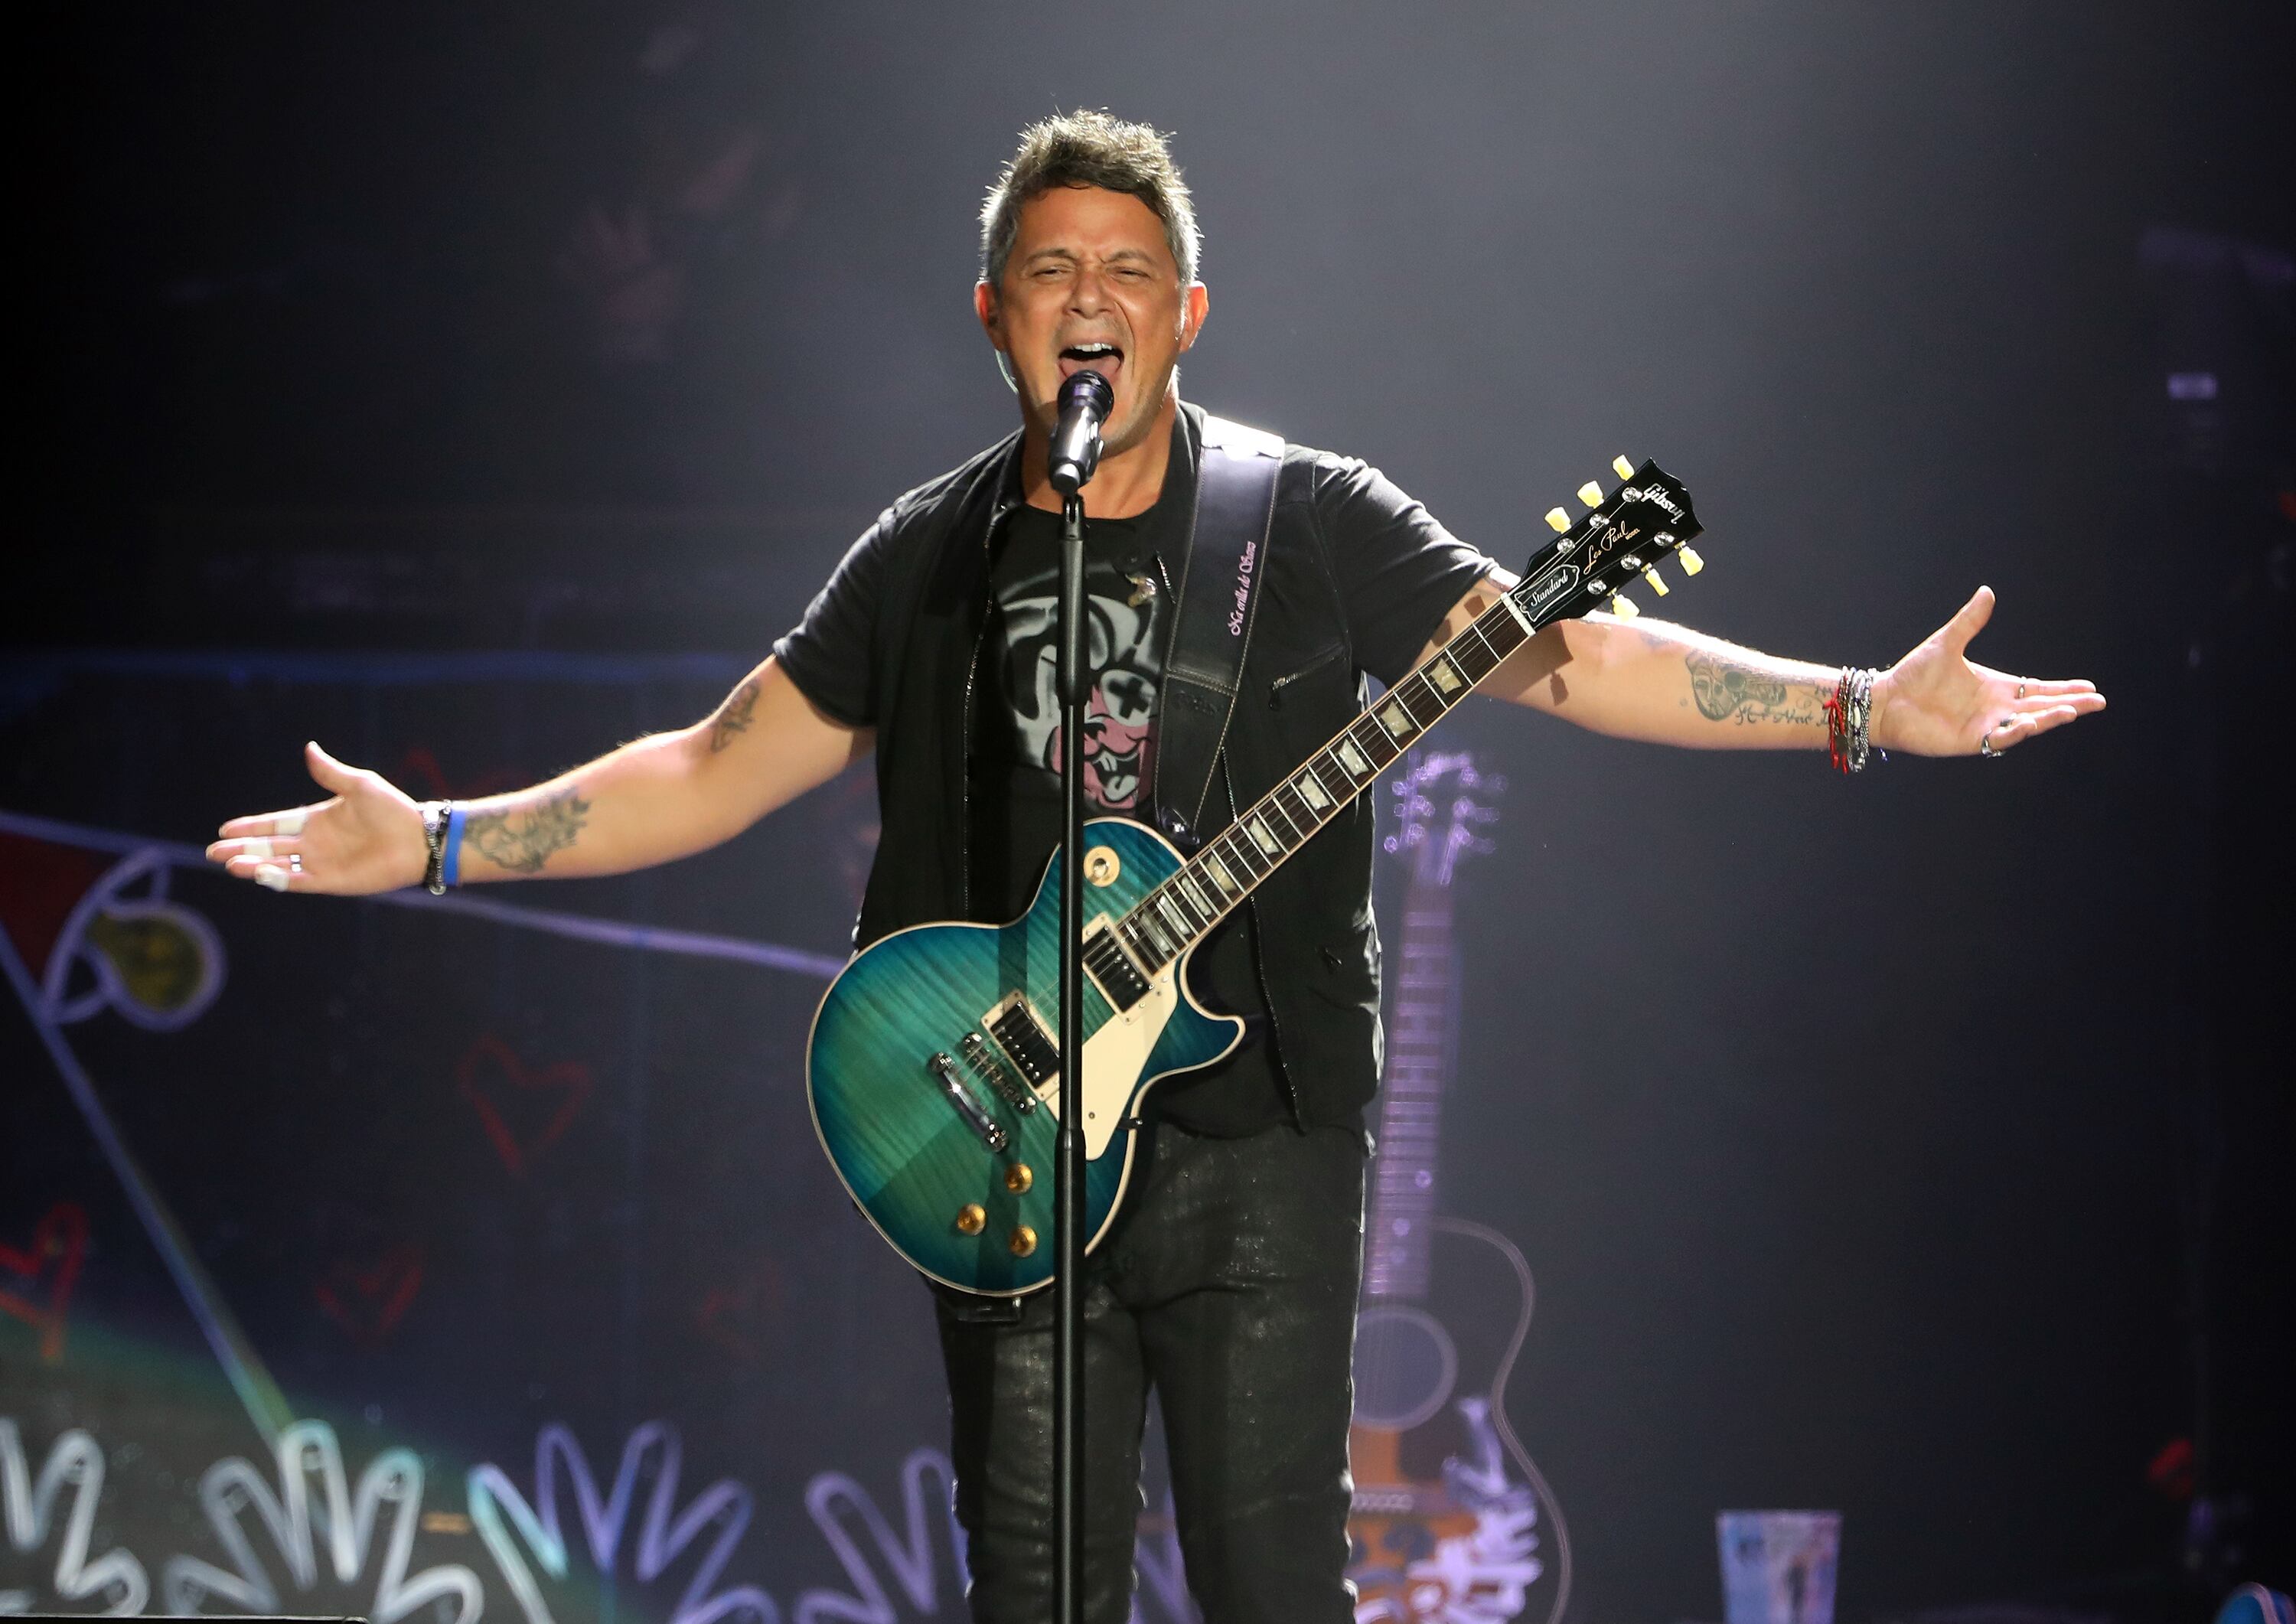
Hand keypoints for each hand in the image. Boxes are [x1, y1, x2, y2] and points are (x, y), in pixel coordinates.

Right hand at [205, 742, 427, 894]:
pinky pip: (298, 881)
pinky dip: (277, 879)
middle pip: (269, 847)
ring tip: (230, 863)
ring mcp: (322, 863)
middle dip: (241, 849)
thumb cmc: (393, 810)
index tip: (225, 828)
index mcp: (317, 820)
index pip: (275, 824)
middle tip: (213, 852)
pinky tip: (258, 873)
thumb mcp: (359, 785)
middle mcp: (315, 843)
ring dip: (253, 865)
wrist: (419, 838)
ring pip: (278, 866)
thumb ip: (330, 772)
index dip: (251, 827)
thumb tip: (309, 748)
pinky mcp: (332, 881)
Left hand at [1870, 587, 2104, 756]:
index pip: (2036, 689)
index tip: (2089, 687)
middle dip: (2069, 705)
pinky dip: (2017, 731)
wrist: (1886, 700)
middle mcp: (1993, 708)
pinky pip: (1999, 738)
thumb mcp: (1947, 643)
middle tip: (2097, 702)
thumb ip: (1970, 621)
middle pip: (2040, 707)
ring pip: (2026, 724)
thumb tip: (1987, 592)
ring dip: (2049, 719)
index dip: (2062, 689)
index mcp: (1994, 687)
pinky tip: (2033, 723)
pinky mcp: (1969, 741)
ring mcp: (1983, 725)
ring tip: (2074, 712)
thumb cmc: (1914, 674)